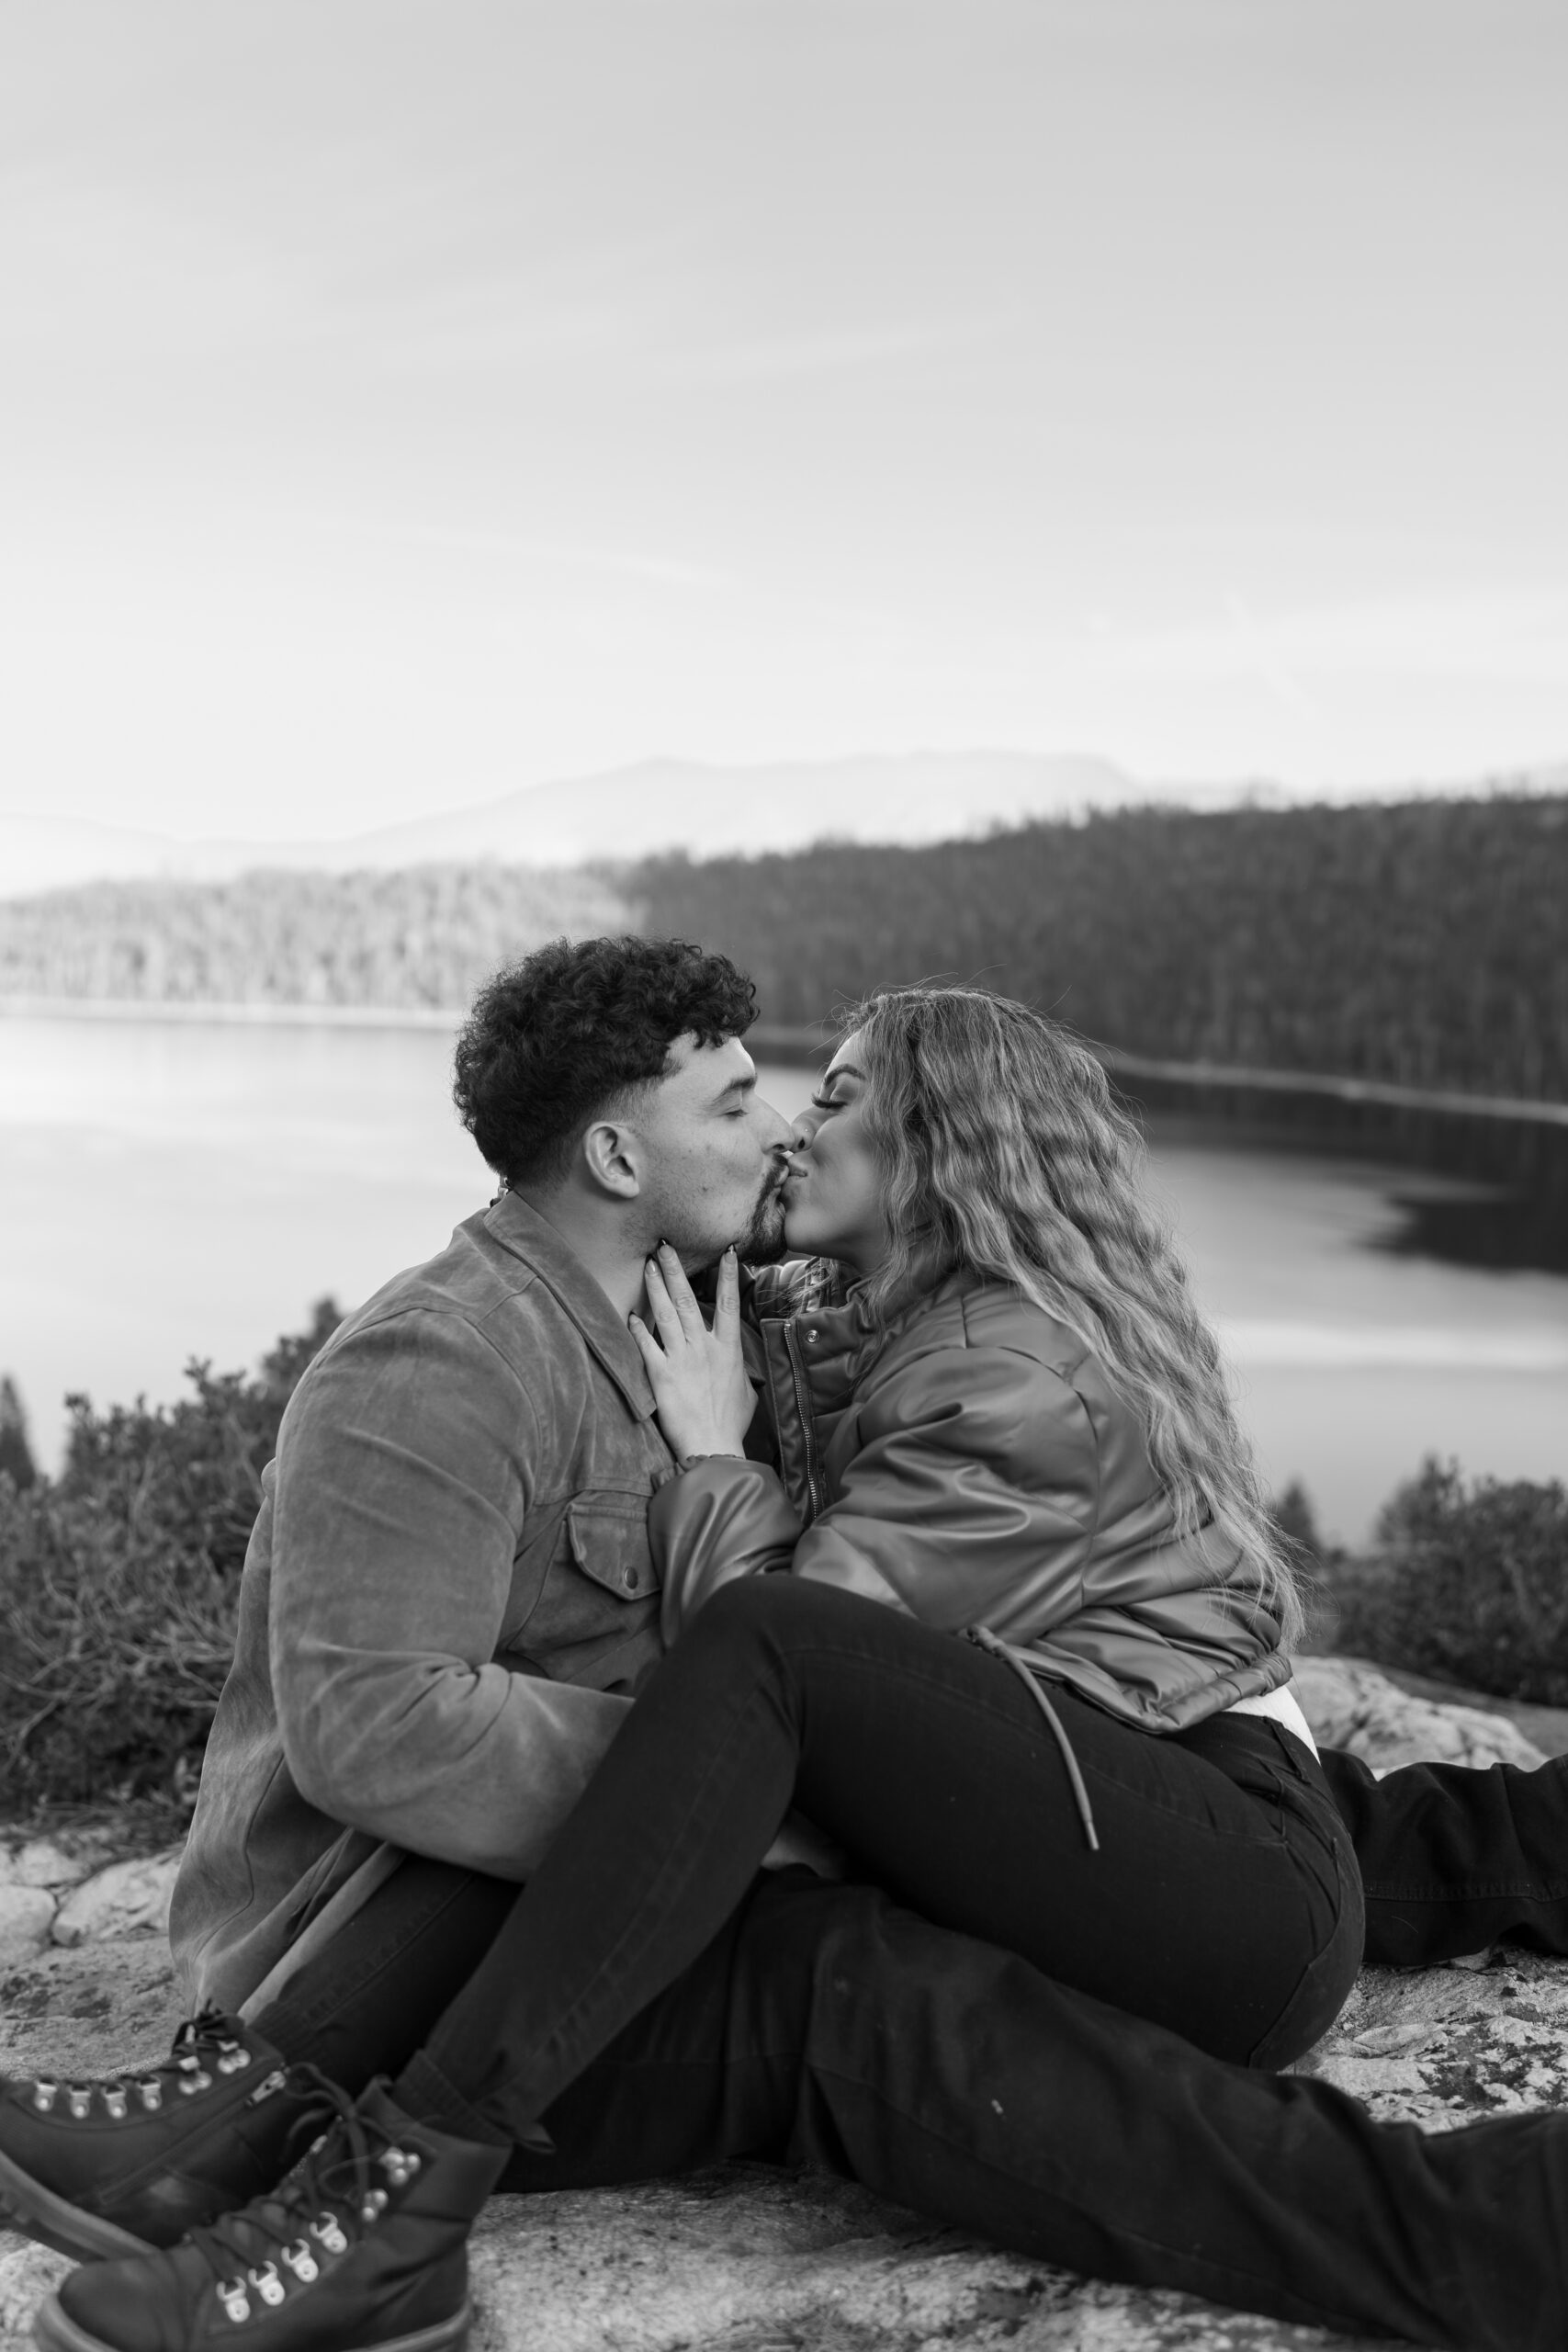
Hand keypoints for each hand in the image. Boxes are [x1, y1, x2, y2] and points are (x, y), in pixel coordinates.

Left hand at [629, 1244, 753, 1462]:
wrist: (712, 1447)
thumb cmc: (730, 1424)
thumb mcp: (747, 1394)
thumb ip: (741, 1375)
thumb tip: (741, 1371)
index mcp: (728, 1350)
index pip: (730, 1303)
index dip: (729, 1275)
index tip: (727, 1251)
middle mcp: (704, 1347)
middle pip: (687, 1299)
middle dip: (675, 1270)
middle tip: (664, 1245)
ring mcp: (681, 1358)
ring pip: (665, 1313)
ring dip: (655, 1286)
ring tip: (647, 1264)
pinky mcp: (660, 1374)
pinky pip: (645, 1344)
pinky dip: (637, 1328)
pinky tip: (629, 1314)